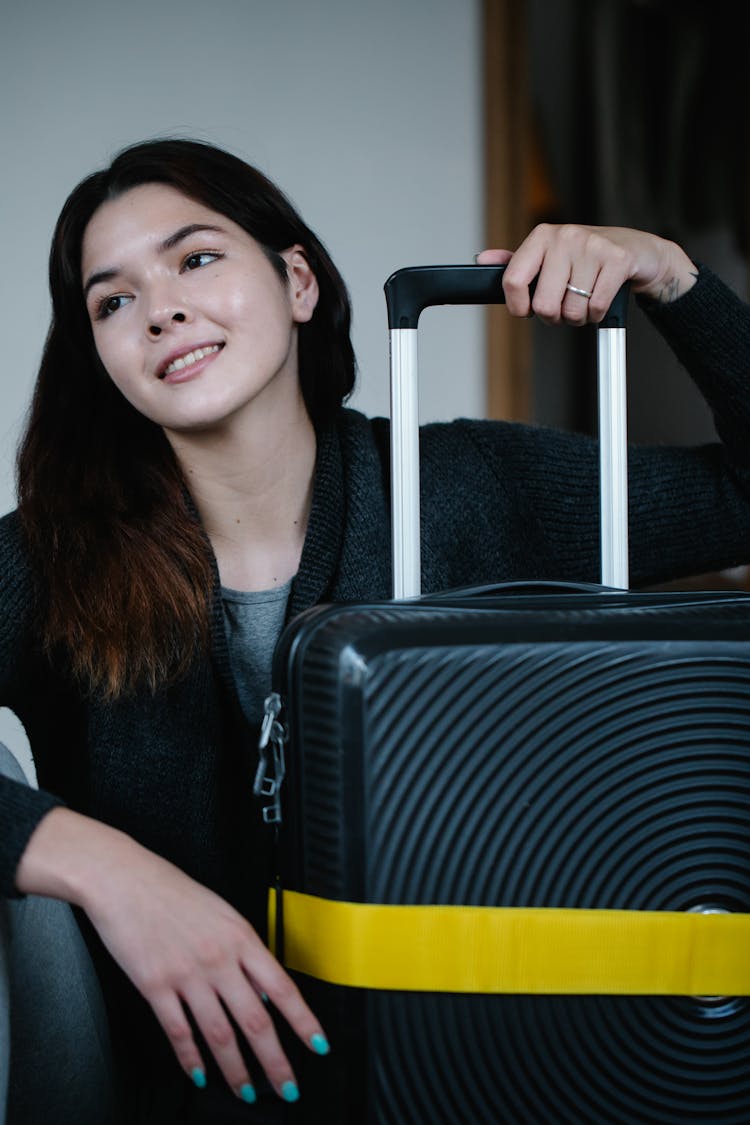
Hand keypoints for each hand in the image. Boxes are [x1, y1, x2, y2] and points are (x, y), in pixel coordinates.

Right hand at [18, 808, 326, 1104]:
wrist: (124, 879)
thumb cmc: (170, 889)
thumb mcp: (220, 911)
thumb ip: (243, 950)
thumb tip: (262, 989)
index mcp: (239, 936)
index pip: (282, 988)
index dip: (303, 1021)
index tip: (317, 1045)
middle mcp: (218, 958)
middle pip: (255, 1020)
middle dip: (275, 1061)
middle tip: (287, 1086)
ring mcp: (186, 974)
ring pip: (220, 1033)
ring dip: (236, 1069)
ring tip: (246, 1091)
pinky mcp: (155, 986)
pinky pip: (179, 1031)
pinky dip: (191, 1057)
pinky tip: (200, 1073)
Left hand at [476, 224, 698, 324]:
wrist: (637, 250)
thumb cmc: (586, 258)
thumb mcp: (549, 256)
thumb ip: (517, 262)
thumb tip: (482, 260)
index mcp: (542, 236)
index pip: (512, 280)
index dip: (518, 307)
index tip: (526, 311)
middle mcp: (564, 237)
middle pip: (543, 305)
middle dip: (554, 317)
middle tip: (564, 306)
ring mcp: (592, 247)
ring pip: (571, 311)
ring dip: (578, 317)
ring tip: (584, 300)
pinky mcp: (617, 260)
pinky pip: (596, 308)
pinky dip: (597, 315)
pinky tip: (600, 300)